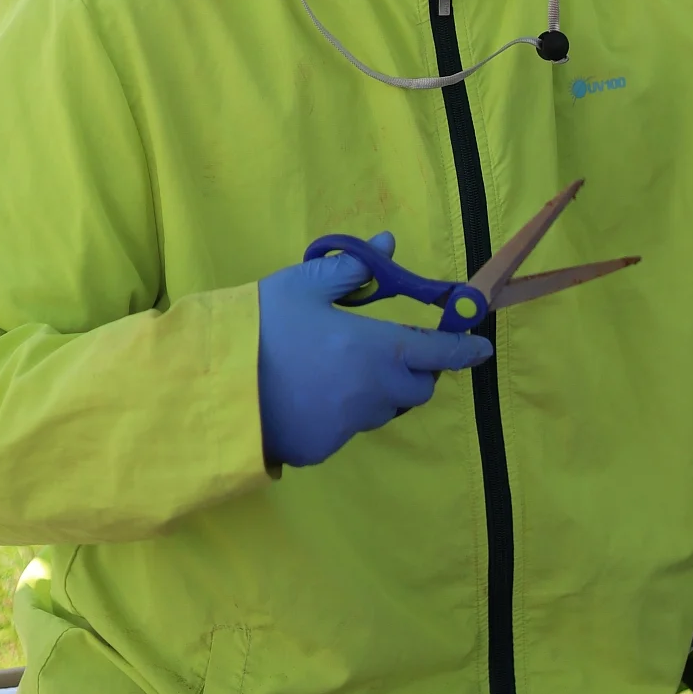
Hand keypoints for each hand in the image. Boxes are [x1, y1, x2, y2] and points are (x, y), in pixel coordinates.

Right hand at [257, 233, 492, 466]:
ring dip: (379, 392)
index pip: (440, 354)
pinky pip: (347, 429)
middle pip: (417, 390)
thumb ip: (352, 270)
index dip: (465, 350)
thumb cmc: (261, 325)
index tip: (481, 348)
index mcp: (376, 350)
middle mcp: (372, 393)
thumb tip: (387, 244)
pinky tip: (311, 393)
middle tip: (392, 352)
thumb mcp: (303, 286)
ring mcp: (347, 427)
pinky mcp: (322, 449)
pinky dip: (342, 412)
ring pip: (383, 410)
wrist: (211, 383)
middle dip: (416, 372)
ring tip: (341, 369)